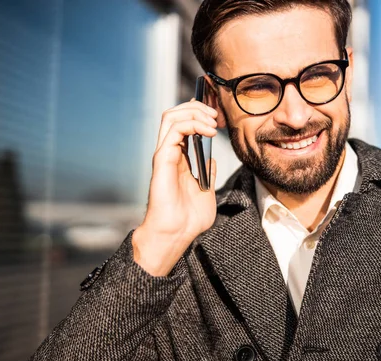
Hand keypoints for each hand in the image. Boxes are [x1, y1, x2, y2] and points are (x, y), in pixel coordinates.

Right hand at [132, 100, 217, 275]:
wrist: (177, 233)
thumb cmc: (188, 219)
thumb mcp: (206, 191)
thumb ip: (208, 173)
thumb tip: (212, 159)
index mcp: (179, 158)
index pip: (184, 124)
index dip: (199, 114)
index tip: (218, 117)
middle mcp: (170, 152)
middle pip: (176, 114)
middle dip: (197, 107)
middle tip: (216, 115)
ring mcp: (165, 154)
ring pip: (171, 116)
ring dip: (195, 112)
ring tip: (213, 121)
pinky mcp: (163, 158)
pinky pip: (174, 129)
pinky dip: (193, 124)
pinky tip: (209, 132)